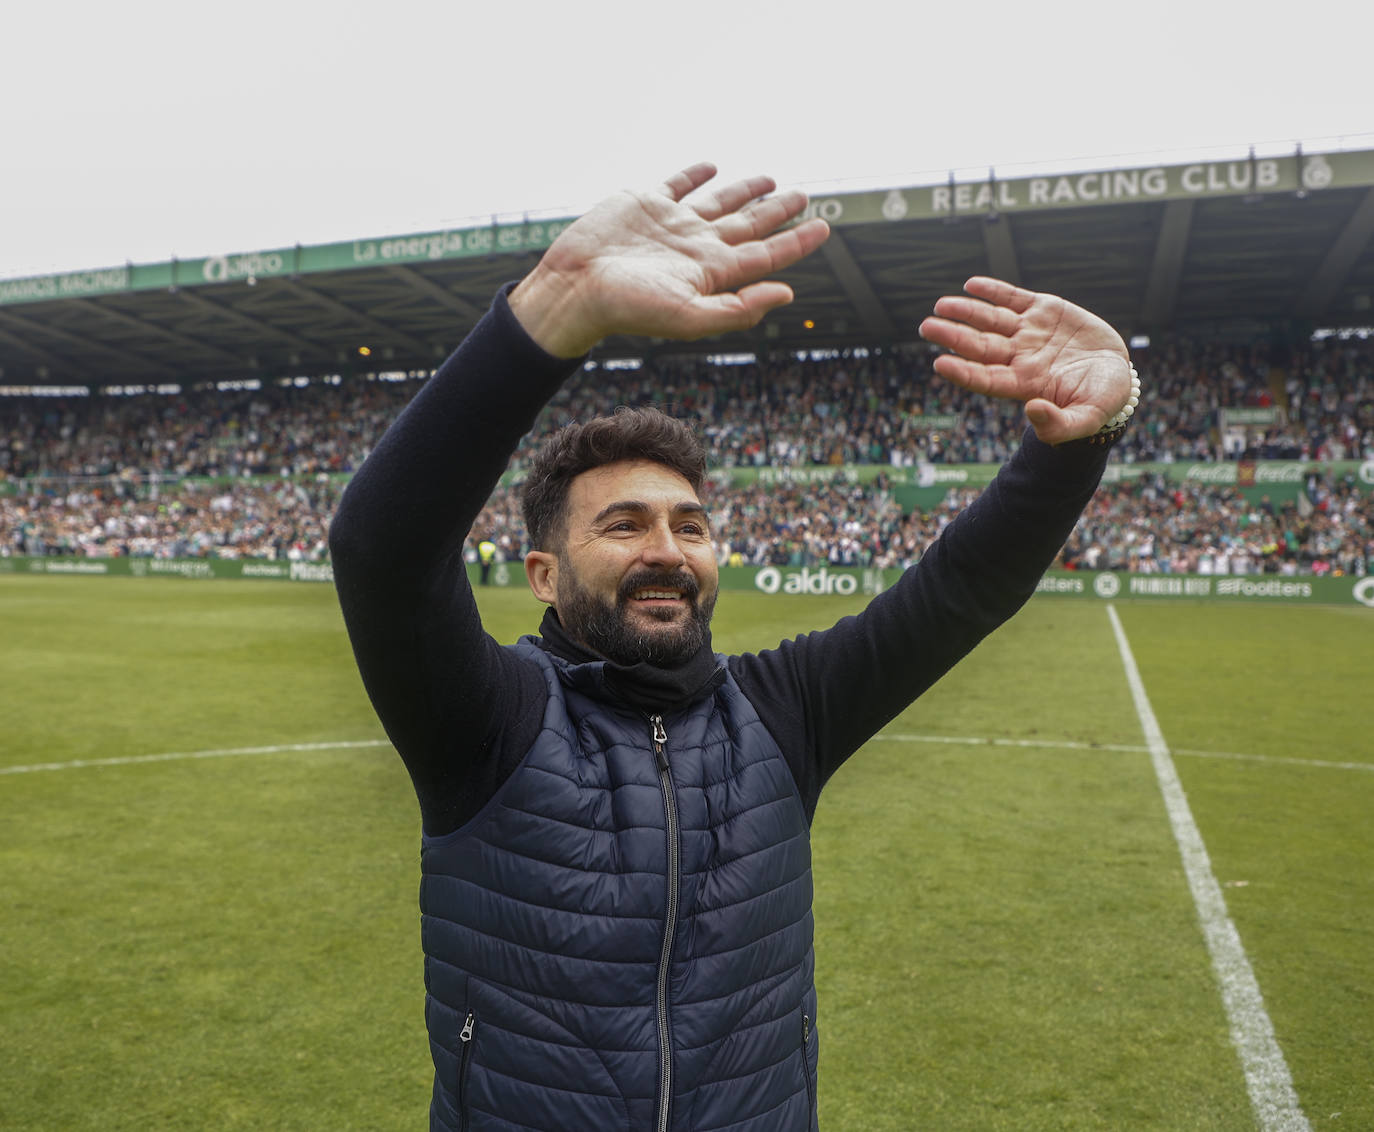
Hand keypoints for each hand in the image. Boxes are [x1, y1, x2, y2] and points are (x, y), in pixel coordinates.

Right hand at [510, 163, 829, 356]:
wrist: (574, 288)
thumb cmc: (627, 308)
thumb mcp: (688, 316)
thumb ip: (739, 309)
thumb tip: (787, 294)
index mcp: (712, 272)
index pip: (766, 254)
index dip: (797, 242)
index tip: (824, 228)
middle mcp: (697, 246)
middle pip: (750, 225)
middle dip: (778, 212)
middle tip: (805, 197)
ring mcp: (672, 224)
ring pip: (720, 203)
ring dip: (745, 192)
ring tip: (771, 181)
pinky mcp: (644, 203)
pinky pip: (677, 184)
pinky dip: (695, 175)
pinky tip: (710, 167)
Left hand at [918, 276, 1132, 444]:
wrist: (1119, 372)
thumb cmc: (1102, 400)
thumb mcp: (1087, 418)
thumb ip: (1060, 425)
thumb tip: (1032, 412)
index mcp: (1025, 384)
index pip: (986, 378)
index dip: (963, 372)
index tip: (940, 363)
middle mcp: (1020, 357)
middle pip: (980, 346)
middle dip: (953, 336)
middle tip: (926, 327)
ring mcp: (1030, 332)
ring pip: (991, 320)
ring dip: (966, 312)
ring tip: (941, 305)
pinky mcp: (1044, 310)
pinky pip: (1013, 298)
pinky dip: (993, 291)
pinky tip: (971, 285)